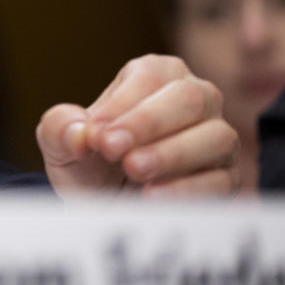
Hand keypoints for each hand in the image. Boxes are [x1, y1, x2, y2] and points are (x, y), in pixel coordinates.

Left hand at [36, 54, 239, 196]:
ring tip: (134, 170)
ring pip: (215, 136)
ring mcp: (215, 139)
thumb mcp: (58, 142)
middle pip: (190, 98)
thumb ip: (60, 127)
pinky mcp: (226, 179)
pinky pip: (221, 180)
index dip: (122, 104)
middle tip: (112, 149)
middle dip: (148, 124)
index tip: (96, 134)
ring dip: (171, 154)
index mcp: (154, 76)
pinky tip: (153, 196)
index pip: (150, 76)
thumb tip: (81, 132)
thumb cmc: (85, 163)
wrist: (99, 208)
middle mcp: (194, 100)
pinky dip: (187, 189)